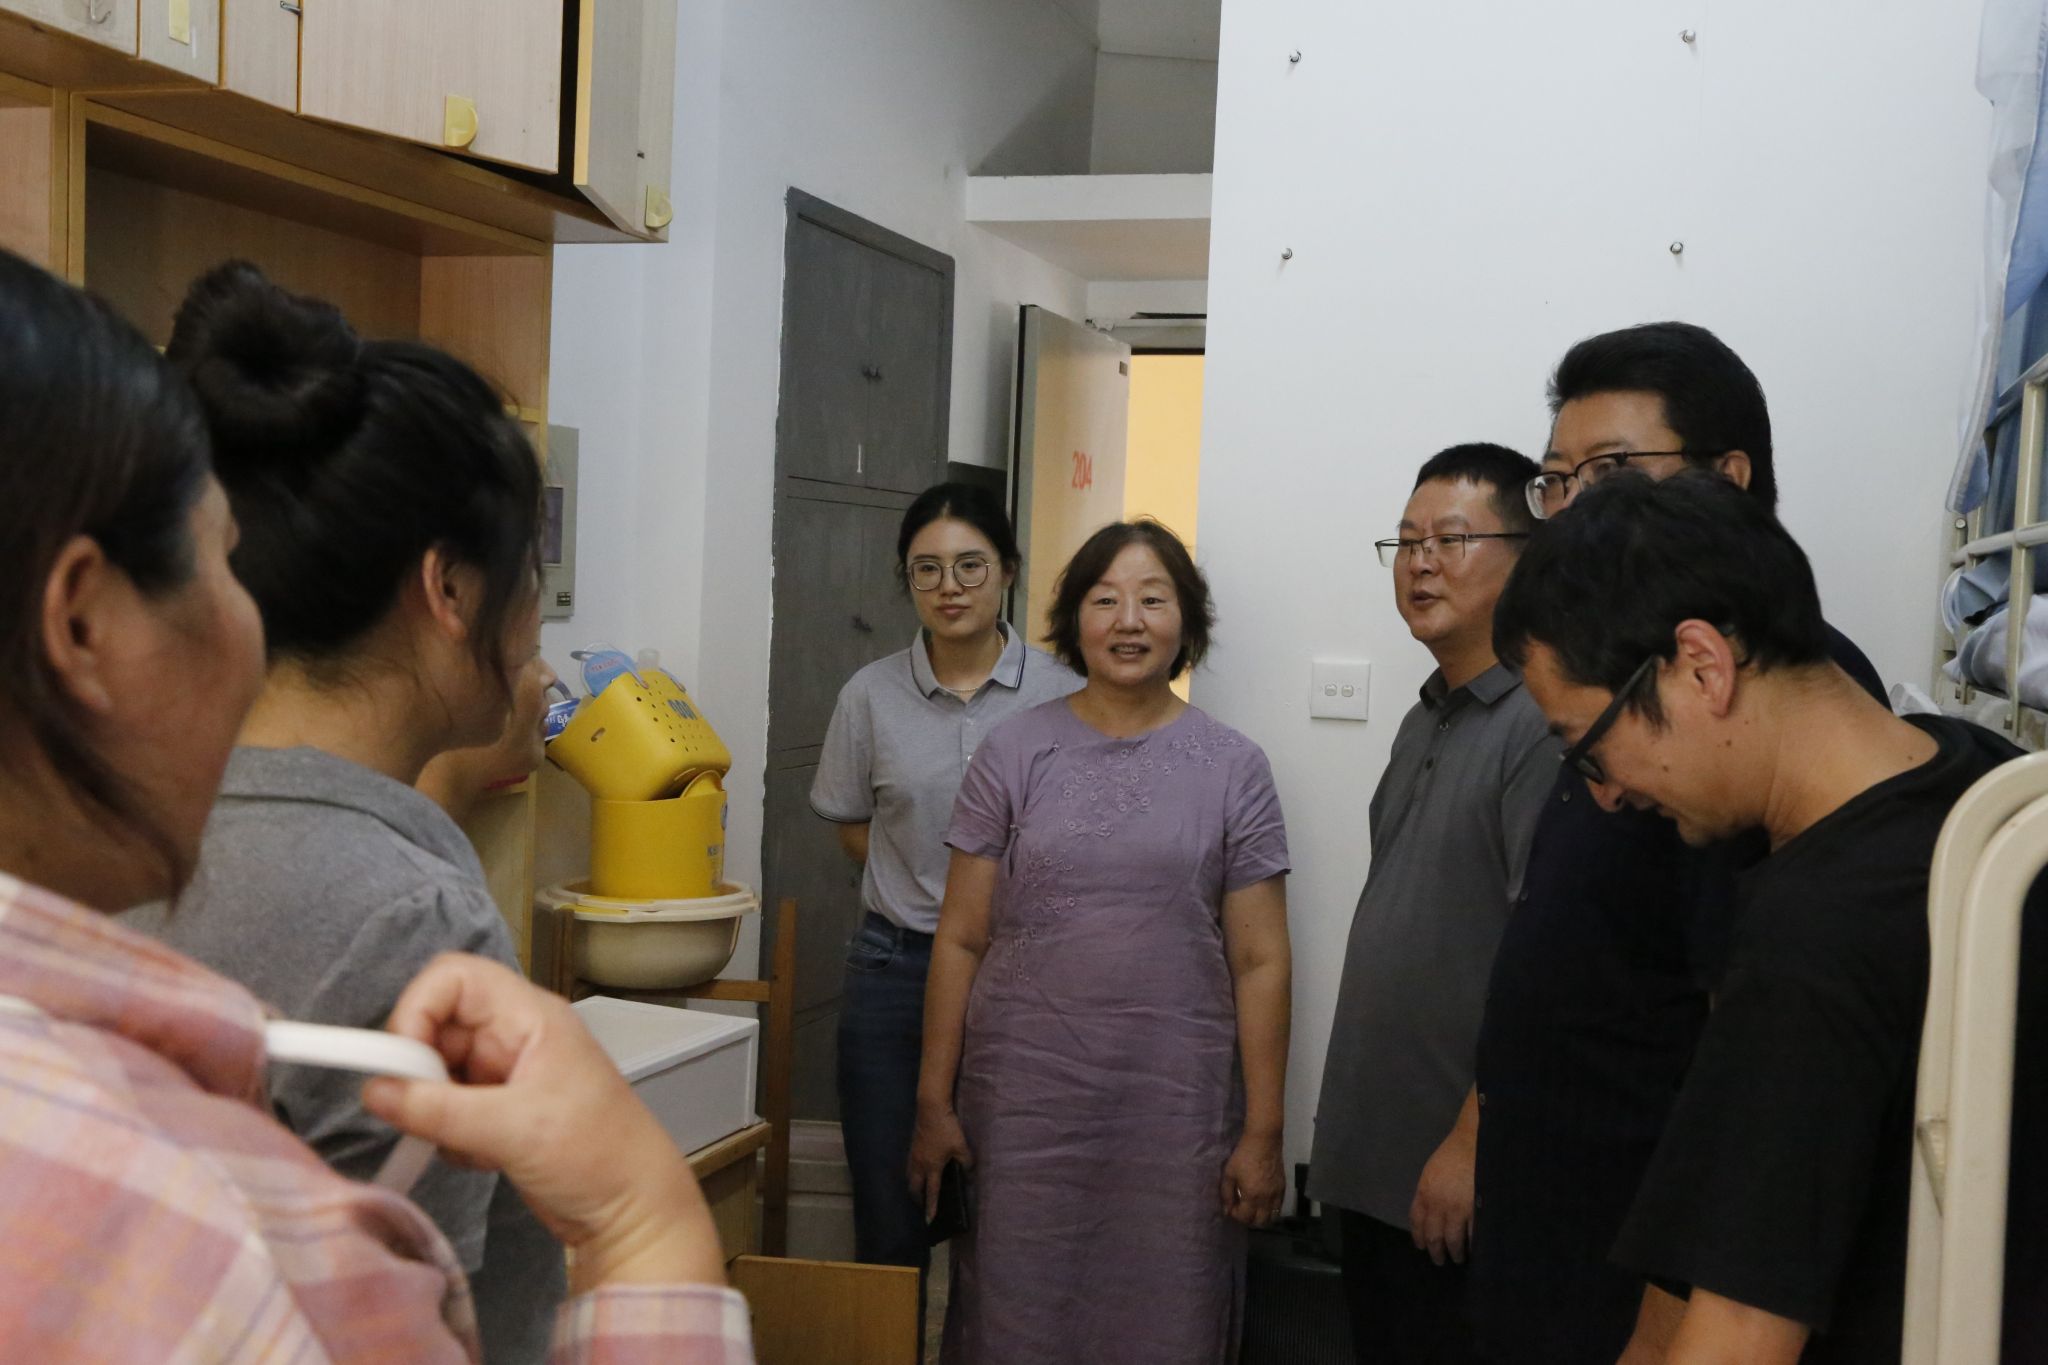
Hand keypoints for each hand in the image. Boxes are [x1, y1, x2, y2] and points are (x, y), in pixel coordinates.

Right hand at [361, 953, 725, 1292]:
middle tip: (424, 1114)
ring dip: (434, 1109)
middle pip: (438, 1023)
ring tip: (468, 1143)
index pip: (453, 977)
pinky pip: (447, 1107)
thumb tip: (372, 1091)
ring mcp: (507, 1074)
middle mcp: (516, 1035)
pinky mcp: (499, 1111)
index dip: (417, 1008)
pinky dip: (449, 1133)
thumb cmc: (595, 1155)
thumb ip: (438, 1109)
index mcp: (530, 1016)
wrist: (631, 1211)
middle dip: (420, 1070)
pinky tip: (482, 1158)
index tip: (400, 1061)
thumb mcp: (513, 1130)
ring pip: (437, 1070)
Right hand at [907, 1101, 973, 1220]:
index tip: (929, 1220)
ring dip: (913, 1187)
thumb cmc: (946, 1129)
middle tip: (922, 1206)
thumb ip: (966, 1162)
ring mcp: (913, 1155)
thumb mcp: (961, 1146)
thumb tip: (969, 1173)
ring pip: (910, 1177)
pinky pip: (909, 1167)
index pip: (931, 1192)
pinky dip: (912, 1175)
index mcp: (932, 1167)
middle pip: (914, 1188)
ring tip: (919, 1192)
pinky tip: (918, 1172)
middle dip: (917, 1199)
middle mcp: (919, 1164)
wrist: (930, 1109)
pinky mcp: (912, 1146)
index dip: (931, 1207)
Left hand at [1220, 1132, 1283, 1226]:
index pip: (1245, 1218)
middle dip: (1249, 1220)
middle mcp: (1267, 1199)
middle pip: (1260, 1222)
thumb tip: (1226, 1210)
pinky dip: (1271, 1210)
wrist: (1264, 1141)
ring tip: (1253, 1209)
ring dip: (1261, 1217)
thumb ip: (1226, 1194)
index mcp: (1252, 1196)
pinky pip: (1279, 1207)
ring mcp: (1277, 1194)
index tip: (1231, 1208)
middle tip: (1241, 1211)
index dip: (1236, 1216)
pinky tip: (1263, 1203)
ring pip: (1272, 1217)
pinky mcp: (1283, 1187)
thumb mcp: (1229, 1173)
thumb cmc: (1243, 1156)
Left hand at [1408, 1125, 1476, 1265]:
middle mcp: (1437, 1204)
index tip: (1422, 1247)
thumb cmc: (1452, 1155)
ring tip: (1458, 1258)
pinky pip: (1472, 1234)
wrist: (1473, 1143)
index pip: (1417, 1223)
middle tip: (1440, 1261)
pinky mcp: (1476, 1211)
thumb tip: (1430, 1216)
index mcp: (1424, 1193)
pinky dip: (1473, 1244)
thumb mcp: (1431, 1173)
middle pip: (1433, 1236)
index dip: (1419, 1238)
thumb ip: (1428, 1194)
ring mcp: (1457, 1209)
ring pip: (1452, 1240)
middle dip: (1436, 1252)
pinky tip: (1475, 1249)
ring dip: (1455, 1252)